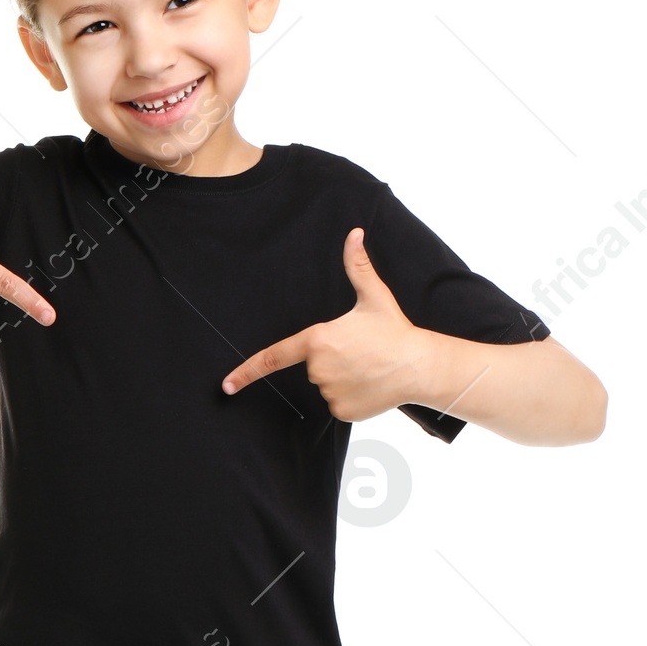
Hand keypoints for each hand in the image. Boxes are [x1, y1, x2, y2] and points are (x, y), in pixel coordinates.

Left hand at [221, 228, 430, 420]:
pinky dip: (351, 397)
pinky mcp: (342, 412)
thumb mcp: (373, 296)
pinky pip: (337, 404)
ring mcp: (330, 393)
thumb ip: (357, 266)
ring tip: (368, 367)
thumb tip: (354, 234)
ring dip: (342, 378)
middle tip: (360, 351)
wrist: (419, 366)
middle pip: (313, 366)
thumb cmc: (394, 330)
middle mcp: (319, 370)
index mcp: (318, 341)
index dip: (247, 371)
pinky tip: (370, 385)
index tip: (227, 385)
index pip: (274, 356)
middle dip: (331, 359)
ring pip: (326, 386)